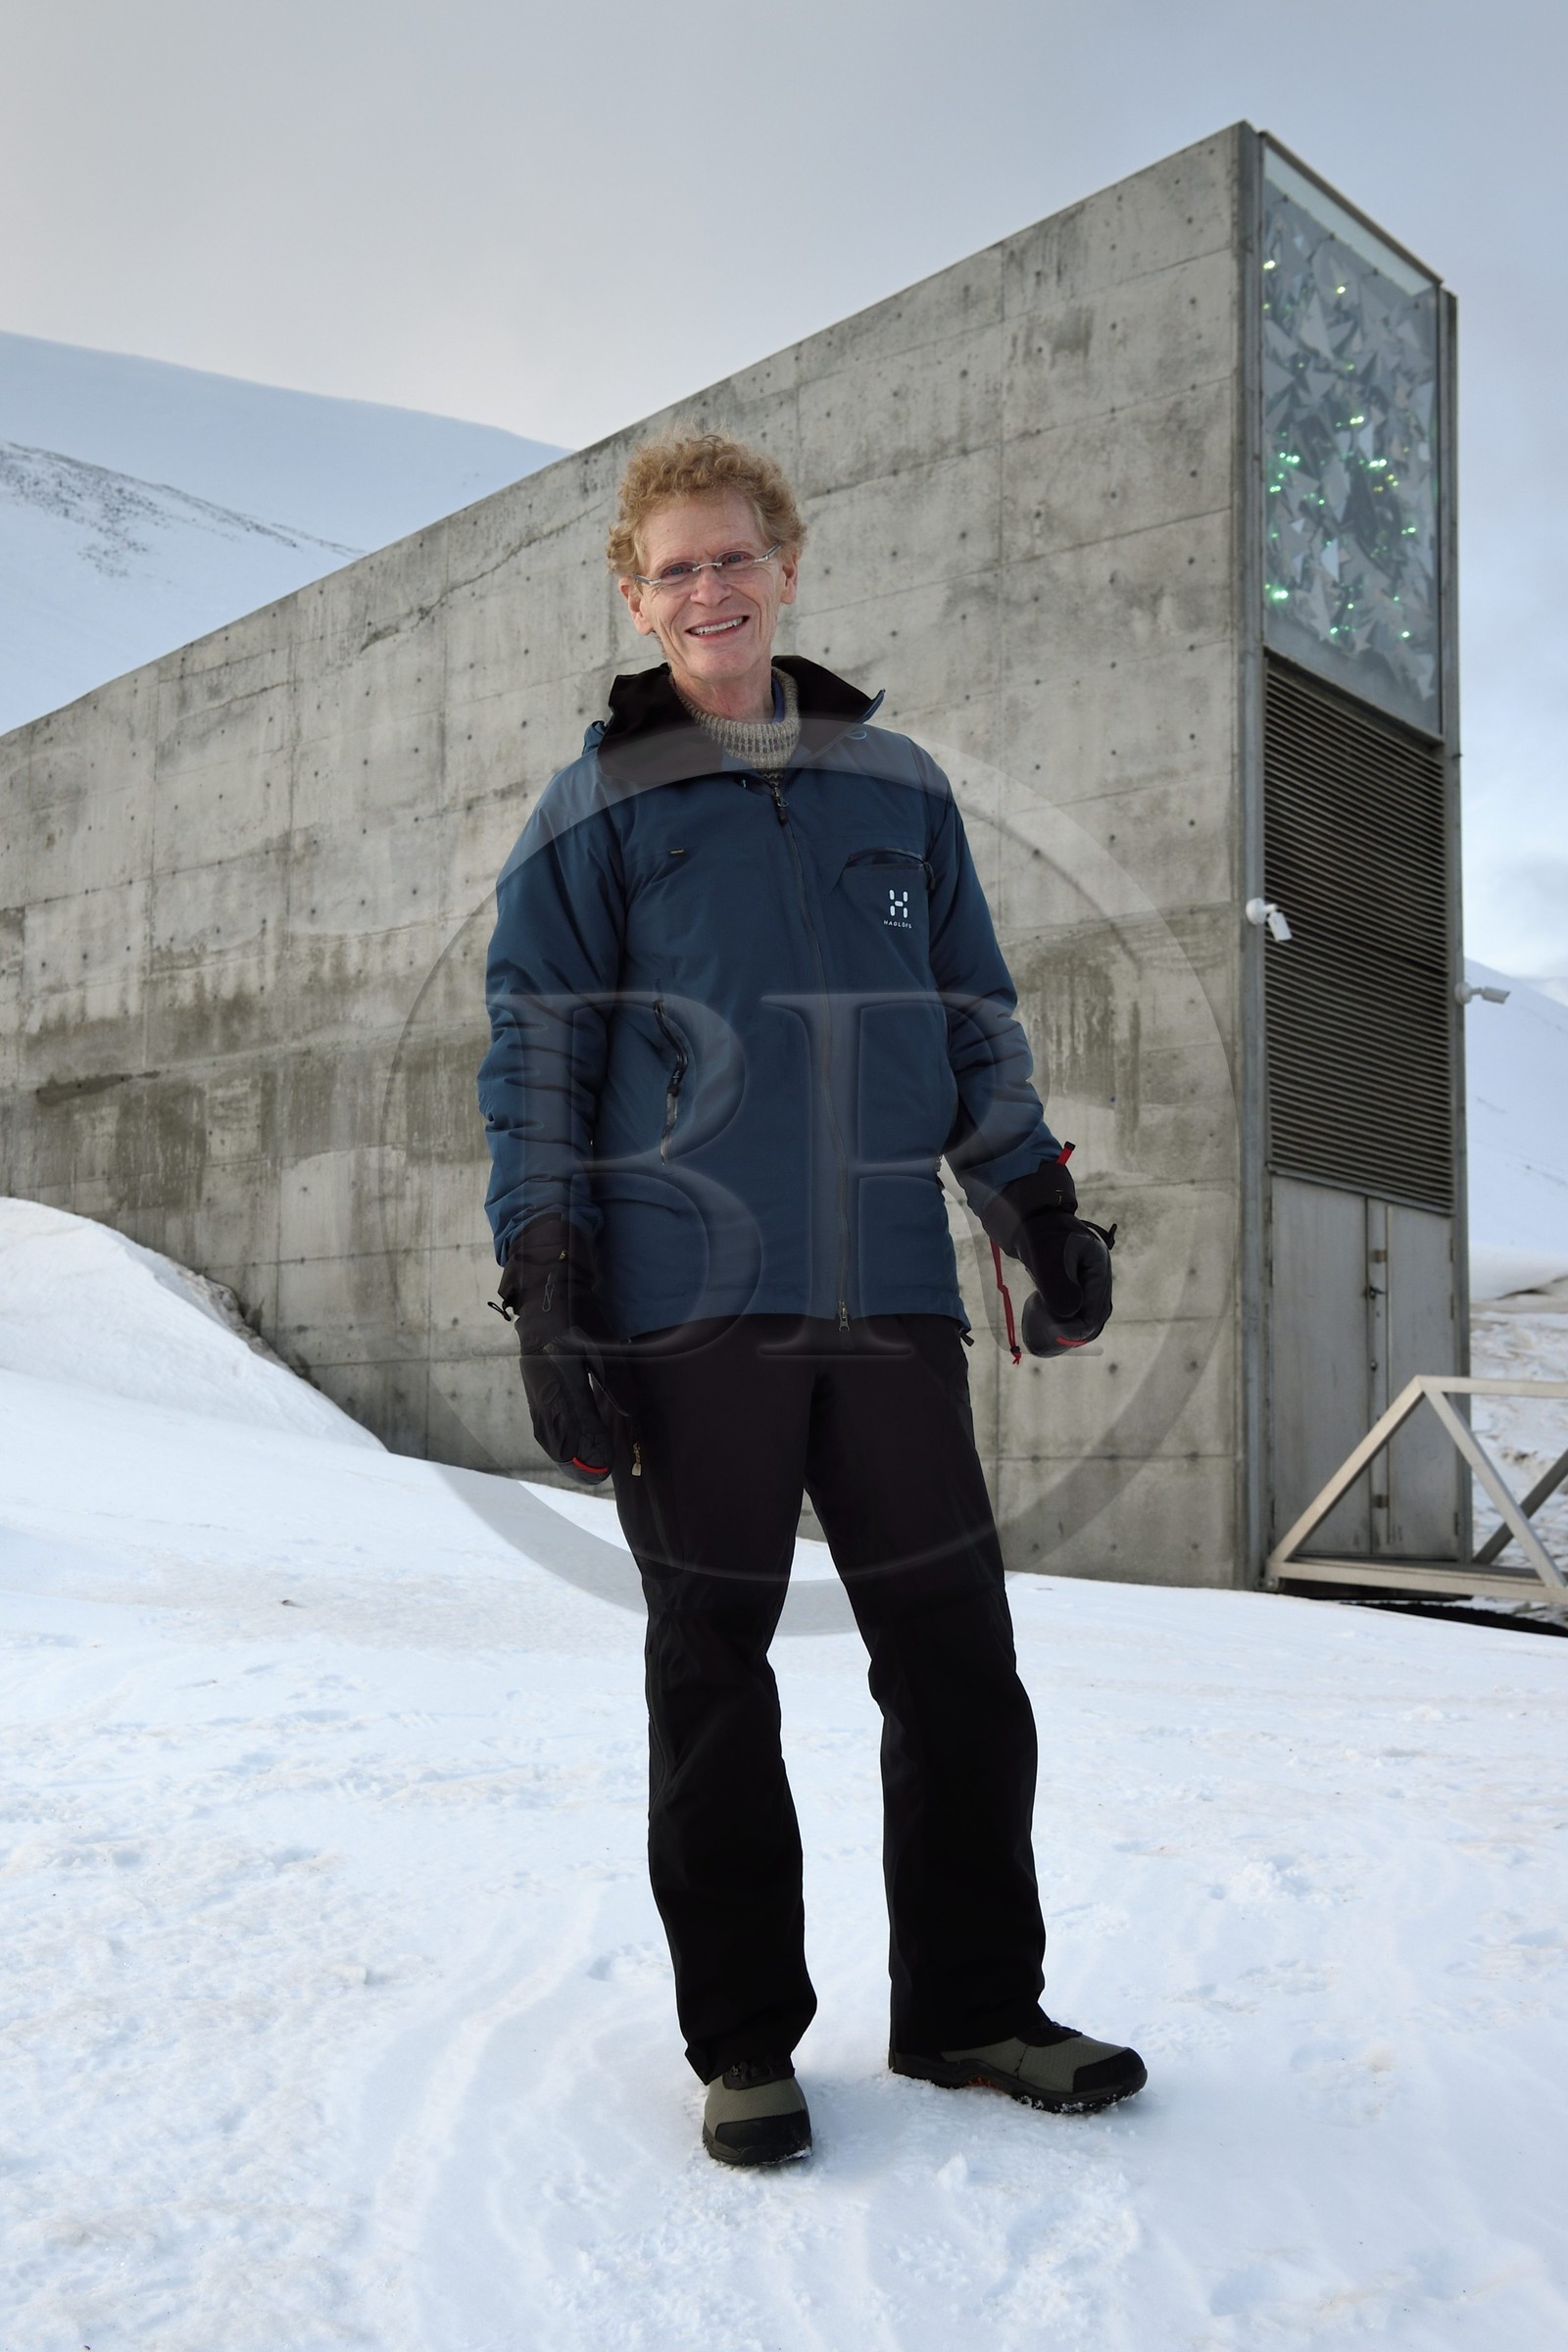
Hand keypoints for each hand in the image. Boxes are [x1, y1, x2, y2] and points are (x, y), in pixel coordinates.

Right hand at [497, 1215, 613, 1481]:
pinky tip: (568, 1448)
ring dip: (564, 1454)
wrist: (547, 1294)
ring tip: (585, 1471)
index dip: (588, 1452)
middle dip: (575, 1462)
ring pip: (546, 1432)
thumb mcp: (602, 1347)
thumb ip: (614, 1382)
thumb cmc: (580, 1317)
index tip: (605, 1469)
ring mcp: (535, 1389)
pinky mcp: (534, 1388)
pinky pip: (541, 1423)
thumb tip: (628, 1414)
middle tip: (598, 1479)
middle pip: (555, 1437)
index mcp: (560, 1379)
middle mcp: (543, 1389)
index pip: (572, 1428)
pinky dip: (555, 1440)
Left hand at [980, 1162, 1115, 1355]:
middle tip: (1046, 1341)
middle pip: (1094, 1317)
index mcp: (1099, 1267)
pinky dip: (1062, 1322)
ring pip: (1086, 1316)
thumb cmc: (1038, 1234)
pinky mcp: (1077, 1285)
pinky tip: (1043, 1322)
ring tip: (1044, 1336)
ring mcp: (1090, 1281)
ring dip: (1068, 1330)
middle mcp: (1099, 1276)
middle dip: (1073, 1333)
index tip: (1052, 1334)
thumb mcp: (1046, 1257)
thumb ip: (1057, 1285)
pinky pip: (1076, 1311)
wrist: (1030, 1219)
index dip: (1076, 1329)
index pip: (1095, 1310)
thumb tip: (1070, 1315)